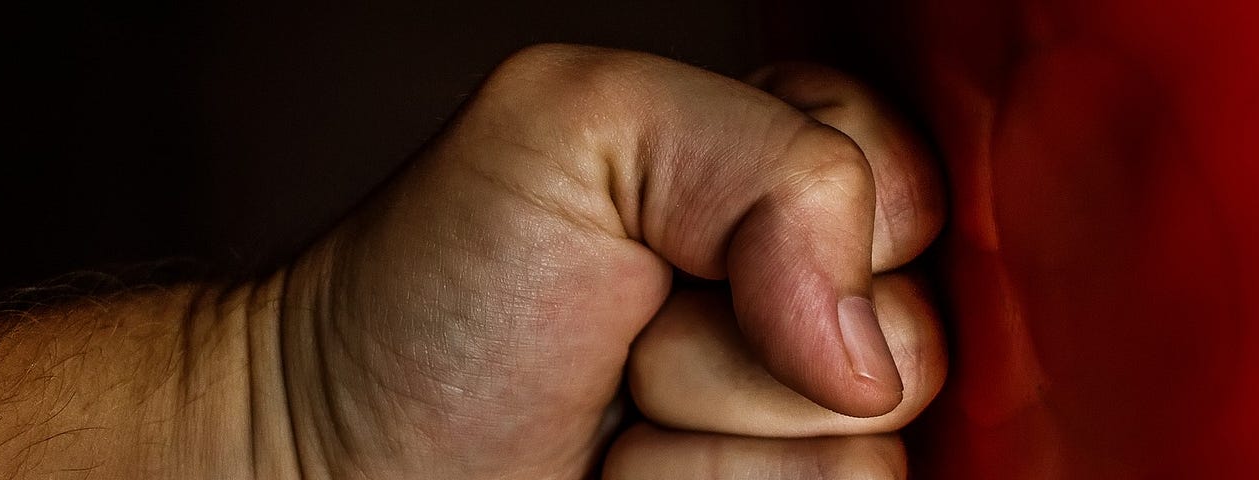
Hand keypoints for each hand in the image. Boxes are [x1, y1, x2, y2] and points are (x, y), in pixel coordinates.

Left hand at [267, 45, 946, 477]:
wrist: (341, 466)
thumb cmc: (430, 298)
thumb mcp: (573, 128)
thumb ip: (760, 152)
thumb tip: (865, 344)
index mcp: (769, 189)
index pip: (910, 190)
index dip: (808, 224)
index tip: (678, 245)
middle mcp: (802, 315)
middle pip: (917, 336)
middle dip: (742, 345)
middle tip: (624, 340)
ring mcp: (786, 436)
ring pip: (875, 451)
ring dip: (715, 445)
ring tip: (615, 421)